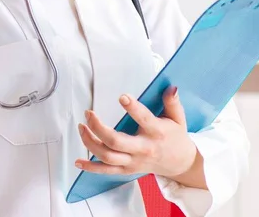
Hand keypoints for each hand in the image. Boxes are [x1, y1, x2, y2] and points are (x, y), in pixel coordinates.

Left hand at [75, 86, 197, 179]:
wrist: (180, 163)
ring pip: (107, 156)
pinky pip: (106, 171)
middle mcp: (143, 149)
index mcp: (156, 132)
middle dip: (99, 128)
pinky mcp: (127, 170)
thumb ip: (173, 102)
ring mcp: (133, 162)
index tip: (122, 96)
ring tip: (81, 127)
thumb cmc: (176, 137)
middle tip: (88, 114)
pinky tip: (78, 161)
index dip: (133, 108)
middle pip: (116, 142)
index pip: (144, 120)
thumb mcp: (178, 118)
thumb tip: (170, 87)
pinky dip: (91, 167)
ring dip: (90, 143)